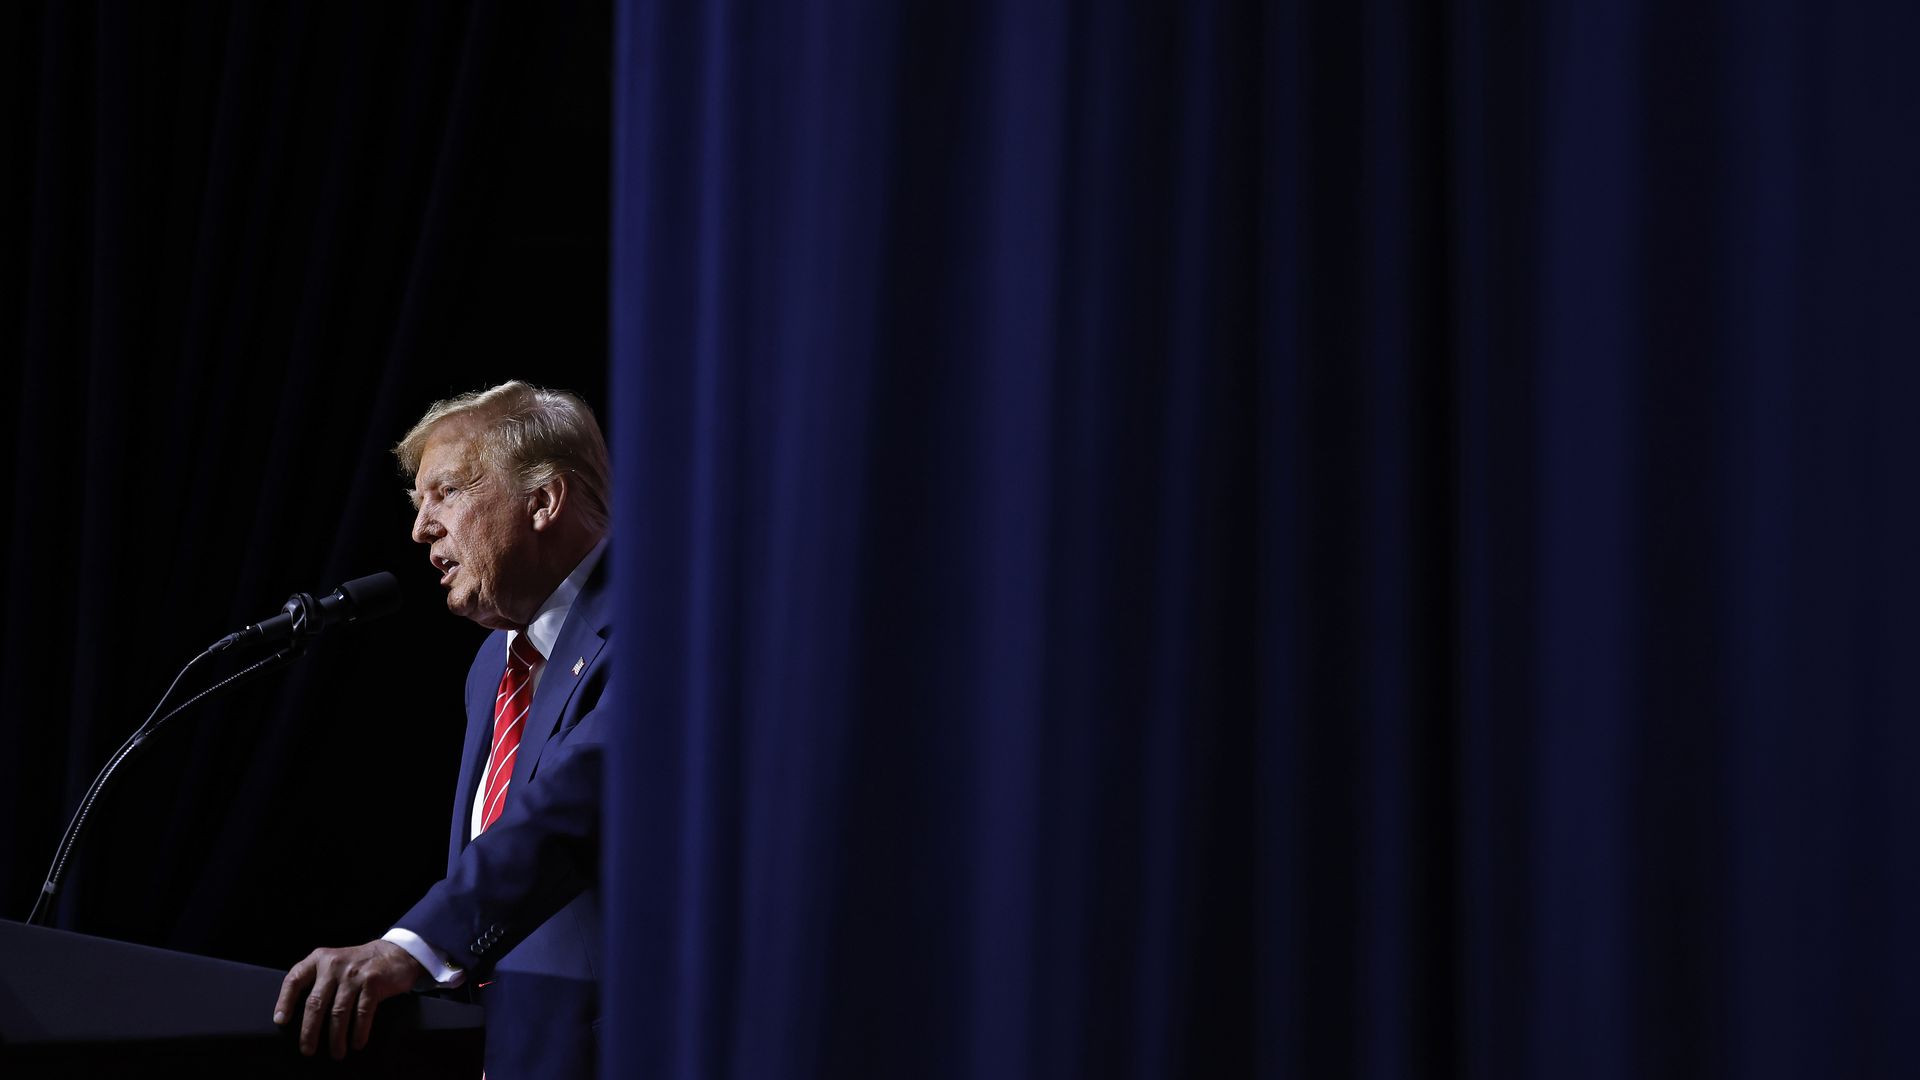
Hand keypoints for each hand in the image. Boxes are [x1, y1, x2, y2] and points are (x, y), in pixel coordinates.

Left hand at [274, 938, 424, 1058]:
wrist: (395, 953)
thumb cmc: (358, 965)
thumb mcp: (334, 963)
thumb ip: (318, 980)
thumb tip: (298, 1016)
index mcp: (319, 959)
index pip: (294, 979)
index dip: (285, 1001)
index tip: (281, 1022)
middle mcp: (334, 964)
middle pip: (315, 1003)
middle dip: (309, 1031)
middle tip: (307, 1050)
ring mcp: (354, 974)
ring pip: (338, 1012)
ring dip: (336, 1038)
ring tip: (336, 1053)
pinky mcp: (373, 982)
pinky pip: (362, 1013)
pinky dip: (358, 1032)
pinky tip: (356, 1043)